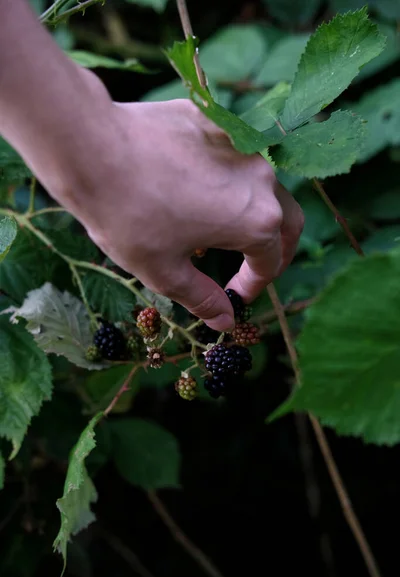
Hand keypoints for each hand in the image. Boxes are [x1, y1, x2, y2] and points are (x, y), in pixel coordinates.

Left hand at [54, 97, 303, 330]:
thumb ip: (203, 298)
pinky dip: (231, 182)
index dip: (254, 286)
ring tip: (228, 232)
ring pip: (265, 187)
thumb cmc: (128, 216)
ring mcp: (242, 145)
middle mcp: (262, 179)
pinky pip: (236, 158)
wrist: (92, 149)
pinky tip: (202, 191)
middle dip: (276, 250)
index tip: (236, 297)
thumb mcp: (165, 271)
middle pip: (287, 221)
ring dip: (256, 214)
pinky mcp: (217, 122)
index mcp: (256, 220)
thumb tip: (226, 320)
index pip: (270, 262)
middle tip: (255, 269)